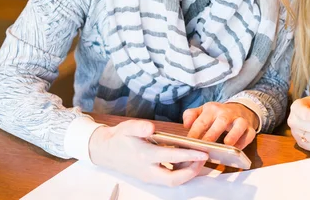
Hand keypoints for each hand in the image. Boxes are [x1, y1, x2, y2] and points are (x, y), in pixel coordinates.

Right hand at [88, 120, 207, 186]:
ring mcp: (148, 176)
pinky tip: (187, 162)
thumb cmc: (119, 138)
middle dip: (192, 171)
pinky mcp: (150, 177)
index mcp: (144, 156)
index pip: (171, 157)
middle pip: (174, 179)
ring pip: (172, 181)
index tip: (203, 152)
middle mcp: (147, 170)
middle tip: (204, 159)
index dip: (189, 155)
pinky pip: (168, 179)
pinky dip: (180, 172)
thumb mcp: (127, 128)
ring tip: (199, 159)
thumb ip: (139, 127)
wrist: (105, 151)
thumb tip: (150, 128)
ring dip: (187, 173)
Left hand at [183, 102, 258, 148]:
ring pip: (239, 125)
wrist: (240, 109)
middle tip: (204, 147)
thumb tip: (186, 125)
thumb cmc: (217, 114)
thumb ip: (191, 115)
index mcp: (212, 109)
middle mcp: (227, 113)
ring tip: (226, 145)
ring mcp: (240, 120)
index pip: (202, 121)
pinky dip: (244, 142)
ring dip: (233, 135)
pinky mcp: (250, 128)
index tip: (189, 143)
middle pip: (221, 121)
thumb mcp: (203, 111)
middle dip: (212, 134)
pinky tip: (237, 149)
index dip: (195, 132)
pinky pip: (249, 134)